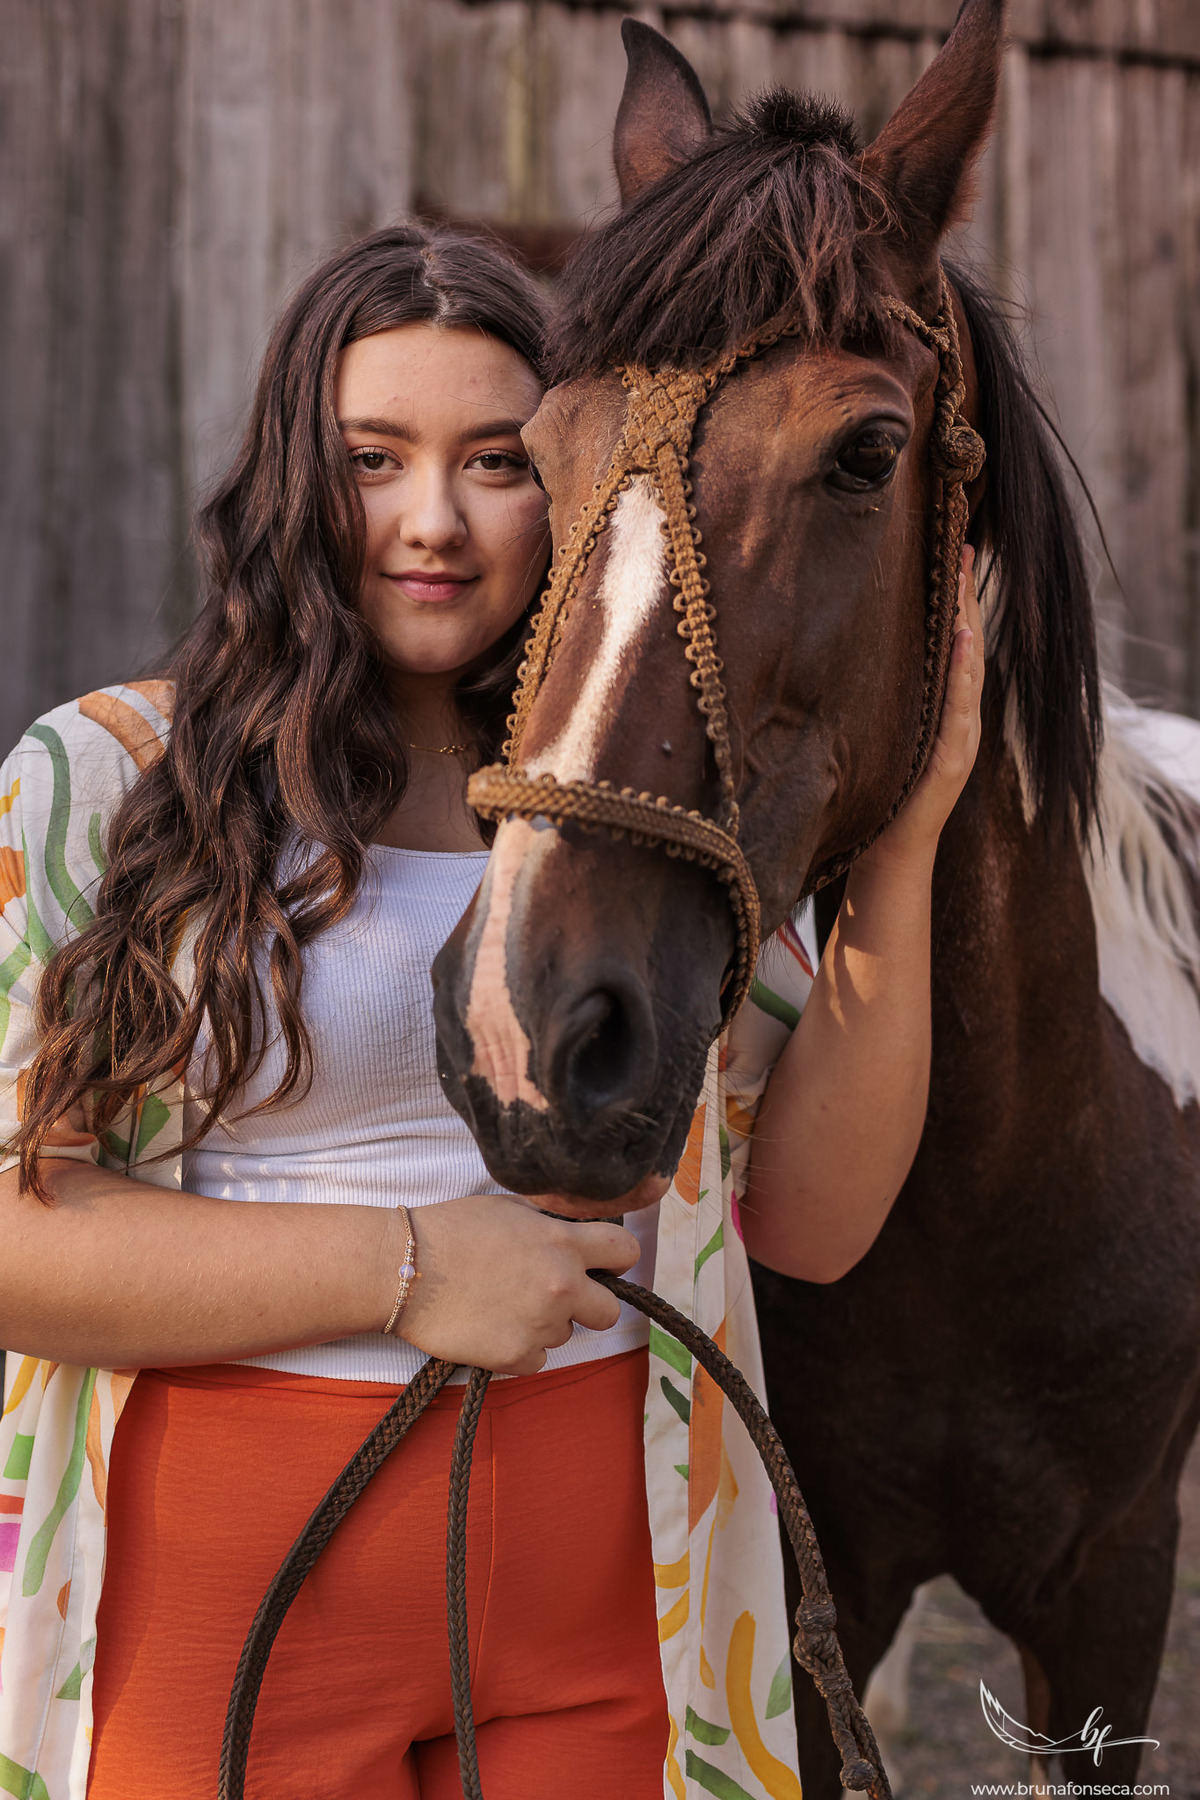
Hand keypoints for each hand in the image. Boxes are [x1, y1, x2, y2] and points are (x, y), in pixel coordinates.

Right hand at [393, 1193, 639, 1375]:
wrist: (403, 1269)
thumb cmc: (451, 1230)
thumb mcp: (511, 1210)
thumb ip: (551, 1225)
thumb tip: (577, 1233)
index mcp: (563, 1242)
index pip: (626, 1251)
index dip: (617, 1259)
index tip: (604, 1265)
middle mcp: (561, 1285)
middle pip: (609, 1312)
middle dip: (589, 1306)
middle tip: (556, 1297)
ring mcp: (541, 1324)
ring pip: (566, 1335)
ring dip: (545, 1325)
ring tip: (503, 1305)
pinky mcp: (516, 1356)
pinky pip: (537, 1359)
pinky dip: (520, 1349)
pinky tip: (492, 1327)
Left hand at [861, 546, 982, 868]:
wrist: (891, 849)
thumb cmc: (886, 793)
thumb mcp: (890, 735)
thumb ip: (897, 700)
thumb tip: (874, 656)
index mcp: (948, 709)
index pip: (959, 644)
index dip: (960, 599)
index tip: (955, 552)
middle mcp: (962, 718)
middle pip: (970, 645)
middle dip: (967, 594)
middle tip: (963, 544)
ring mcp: (961, 737)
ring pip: (970, 670)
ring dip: (969, 621)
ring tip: (964, 577)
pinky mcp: (950, 758)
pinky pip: (960, 707)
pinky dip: (964, 672)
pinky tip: (964, 639)